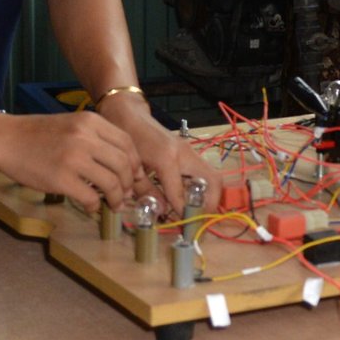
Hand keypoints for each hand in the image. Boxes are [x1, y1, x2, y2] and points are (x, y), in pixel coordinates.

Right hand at [0, 111, 142, 214]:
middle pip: (124, 164)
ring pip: (111, 183)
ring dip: (116, 198)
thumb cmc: (38, 135)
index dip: (136, 163)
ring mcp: (74, 158)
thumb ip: (96, 139)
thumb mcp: (72, 125)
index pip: (127, 143)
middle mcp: (85, 137)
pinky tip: (90, 206)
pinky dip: (95, 206)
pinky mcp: (61, 179)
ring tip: (112, 204)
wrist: (6, 139)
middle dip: (129, 184)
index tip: (135, 176)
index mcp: (91, 121)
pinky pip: (90, 197)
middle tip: (124, 195)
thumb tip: (122, 165)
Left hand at [97, 94, 221, 215]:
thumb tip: (161, 211)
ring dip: (208, 195)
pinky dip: (202, 186)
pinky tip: (188, 197)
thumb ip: (146, 191)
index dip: (182, 211)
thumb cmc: (127, 139)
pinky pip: (203, 172)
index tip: (183, 225)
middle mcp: (184, 153)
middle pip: (212, 180)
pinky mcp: (189, 151)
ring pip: (211, 176)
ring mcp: (189, 150)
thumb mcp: (131, 168)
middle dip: (210, 202)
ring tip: (195, 210)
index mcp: (167, 158)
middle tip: (198, 217)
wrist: (128, 114)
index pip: (181, 193)